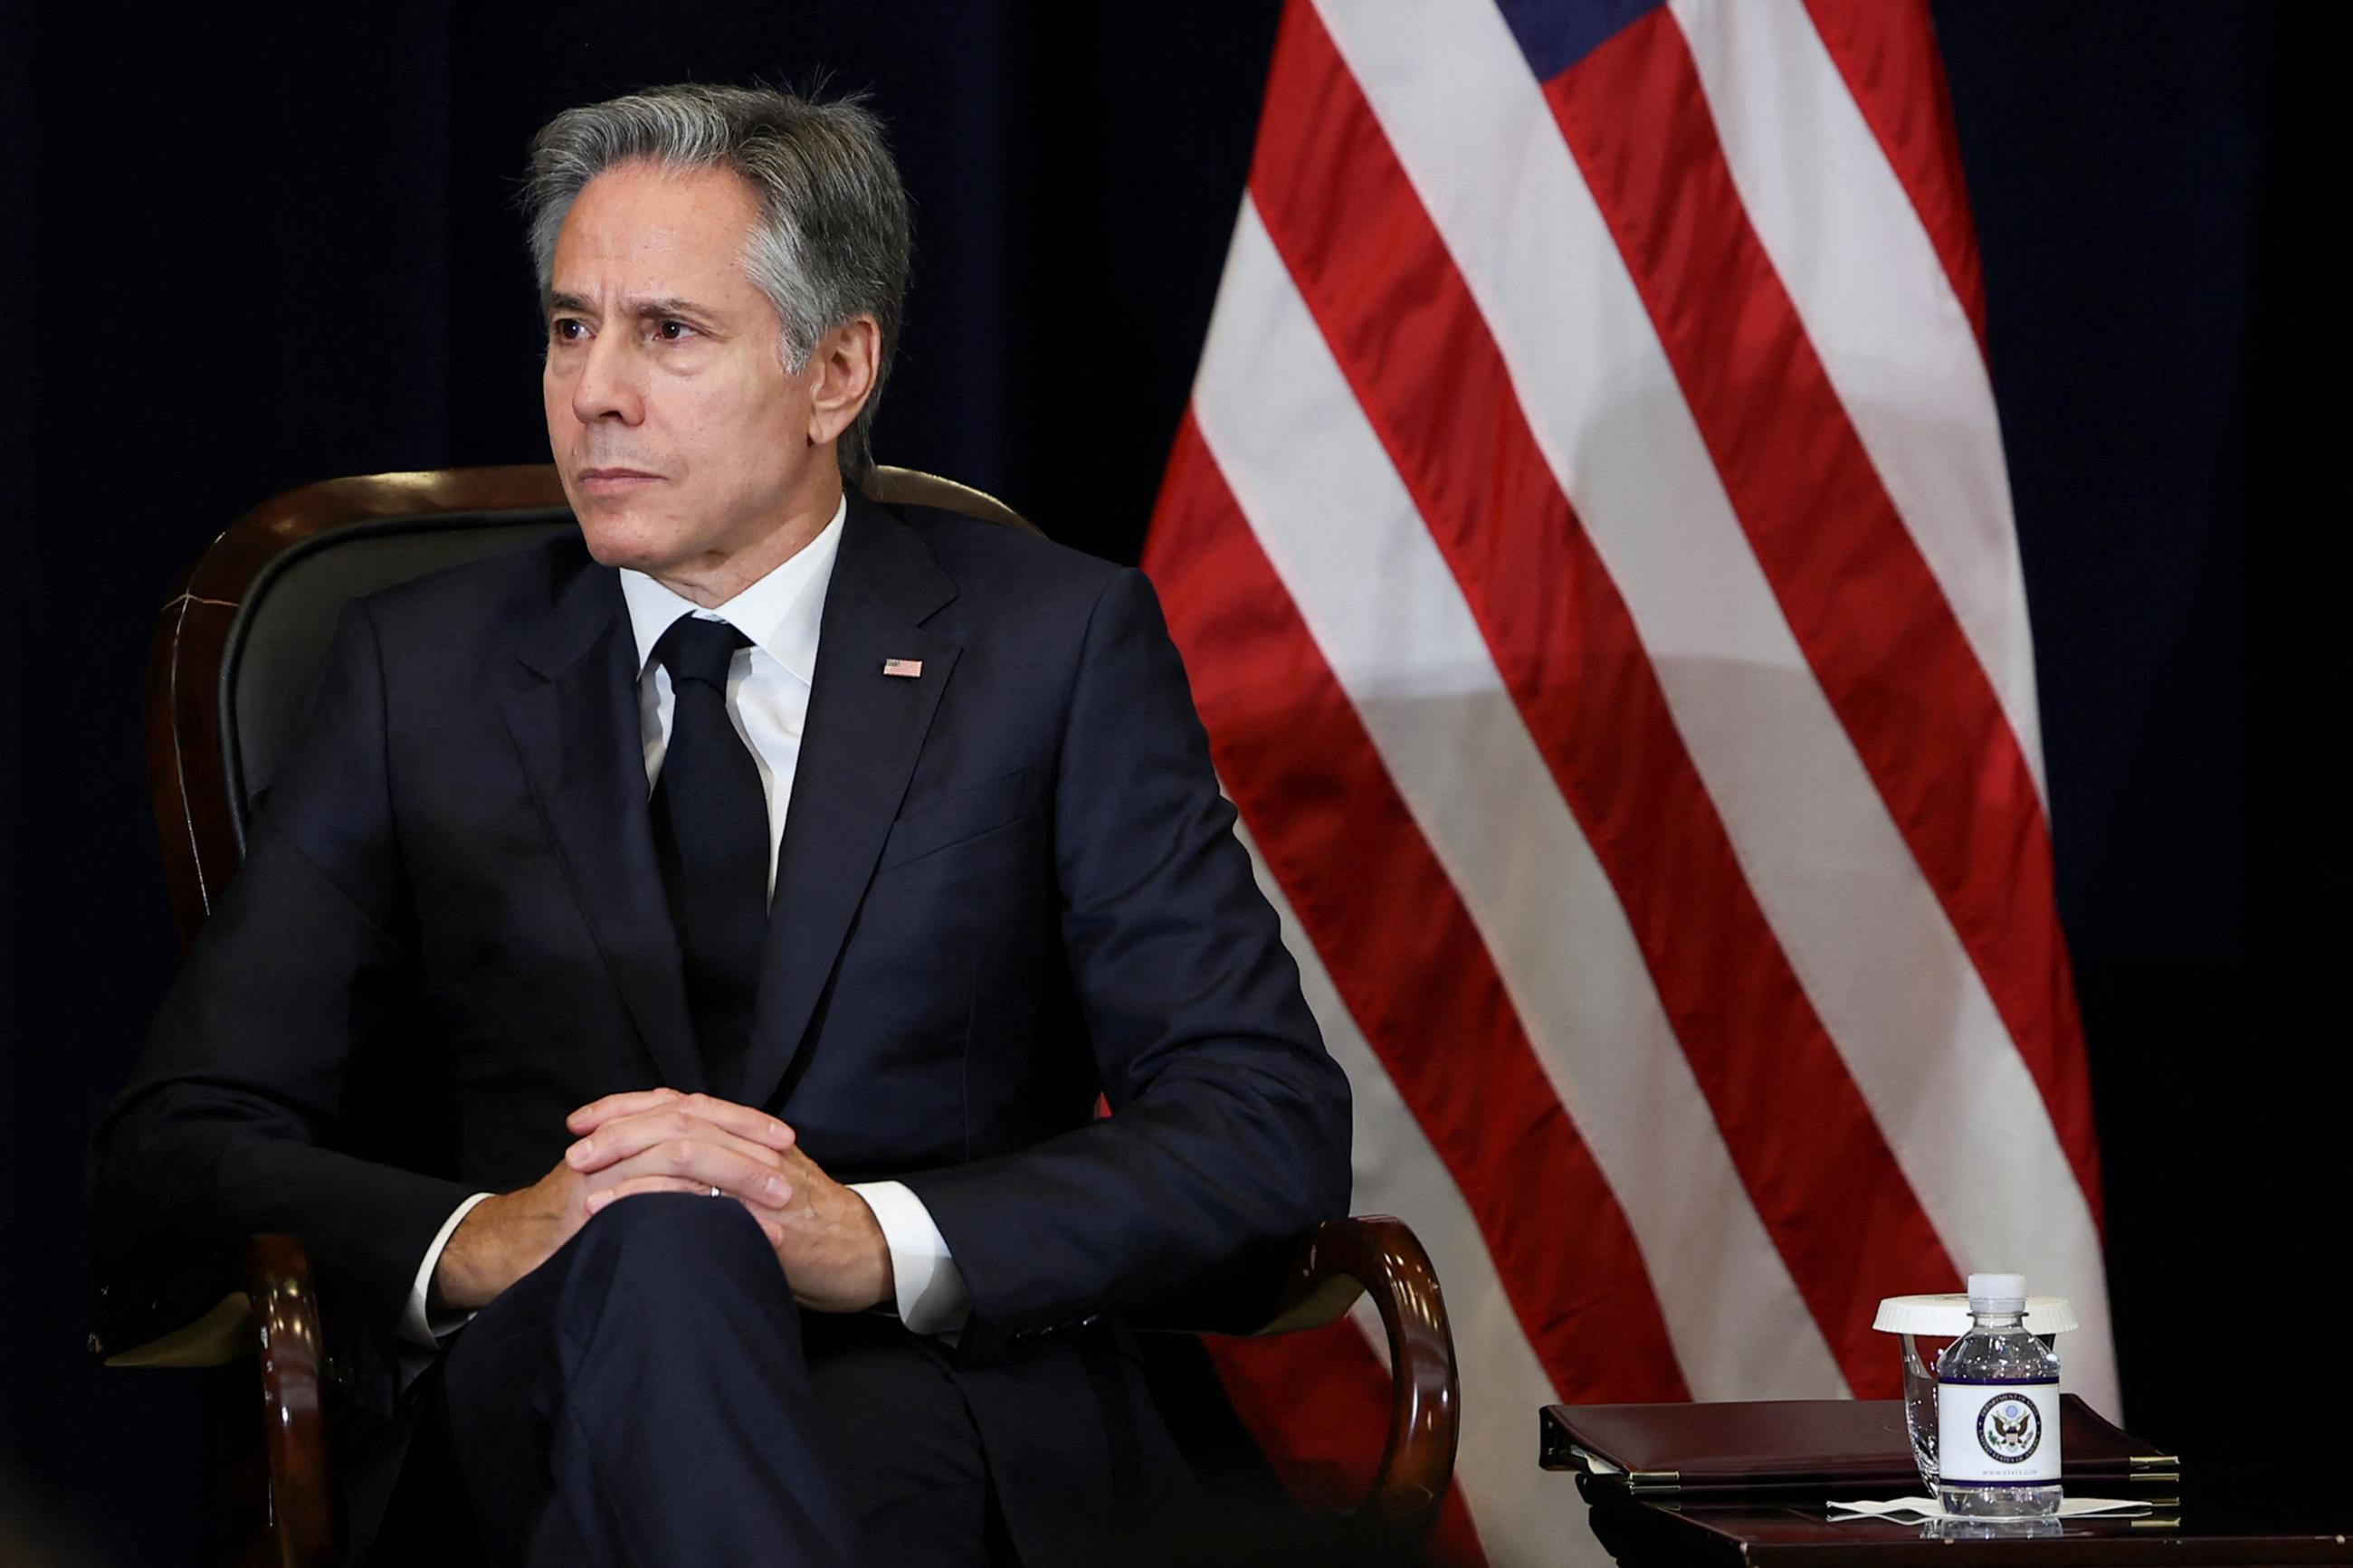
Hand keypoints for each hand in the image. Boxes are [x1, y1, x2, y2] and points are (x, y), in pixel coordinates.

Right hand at [431, 1088, 798, 1311]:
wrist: (500, 1252)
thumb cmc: (566, 1228)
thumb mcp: (619, 1191)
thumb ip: (658, 1178)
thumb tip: (719, 1182)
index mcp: (627, 1133)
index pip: (693, 1110)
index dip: (740, 1121)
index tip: (785, 1139)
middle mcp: (617, 1140)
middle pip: (693, 1121)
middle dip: (747, 1143)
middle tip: (790, 1168)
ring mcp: (603, 1167)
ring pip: (679, 1150)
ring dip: (733, 1174)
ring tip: (775, 1200)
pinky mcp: (590, 1200)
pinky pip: (647, 1190)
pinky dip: (690, 1202)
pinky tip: (723, 1217)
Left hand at [562, 1089, 892, 1313]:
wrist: (863, 1255)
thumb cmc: (811, 1229)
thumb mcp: (764, 1187)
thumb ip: (726, 1173)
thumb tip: (671, 1172)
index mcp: (749, 1135)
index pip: (680, 1103)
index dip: (627, 1107)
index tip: (582, 1119)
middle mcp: (751, 1143)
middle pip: (676, 1113)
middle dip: (618, 1125)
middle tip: (573, 1143)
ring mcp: (757, 1172)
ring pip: (682, 1143)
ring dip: (625, 1154)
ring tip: (580, 1172)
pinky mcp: (756, 1208)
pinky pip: (695, 1194)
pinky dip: (647, 1197)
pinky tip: (612, 1208)